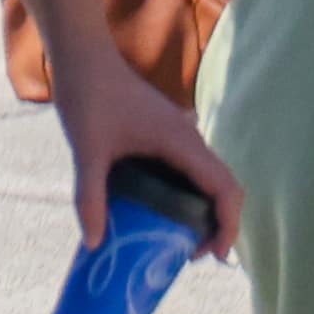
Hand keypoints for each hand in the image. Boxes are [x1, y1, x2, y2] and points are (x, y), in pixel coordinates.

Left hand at [52, 46, 238, 264]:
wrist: (84, 57)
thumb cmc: (88, 97)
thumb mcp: (87, 151)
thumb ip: (90, 197)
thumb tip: (94, 243)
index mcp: (181, 142)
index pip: (224, 188)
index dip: (229, 224)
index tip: (216, 255)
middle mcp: (190, 138)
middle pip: (226, 186)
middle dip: (221, 223)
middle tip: (195, 254)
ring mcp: (181, 135)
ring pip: (211, 178)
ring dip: (208, 210)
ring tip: (183, 240)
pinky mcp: (168, 133)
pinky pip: (193, 169)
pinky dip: (193, 194)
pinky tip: (167, 212)